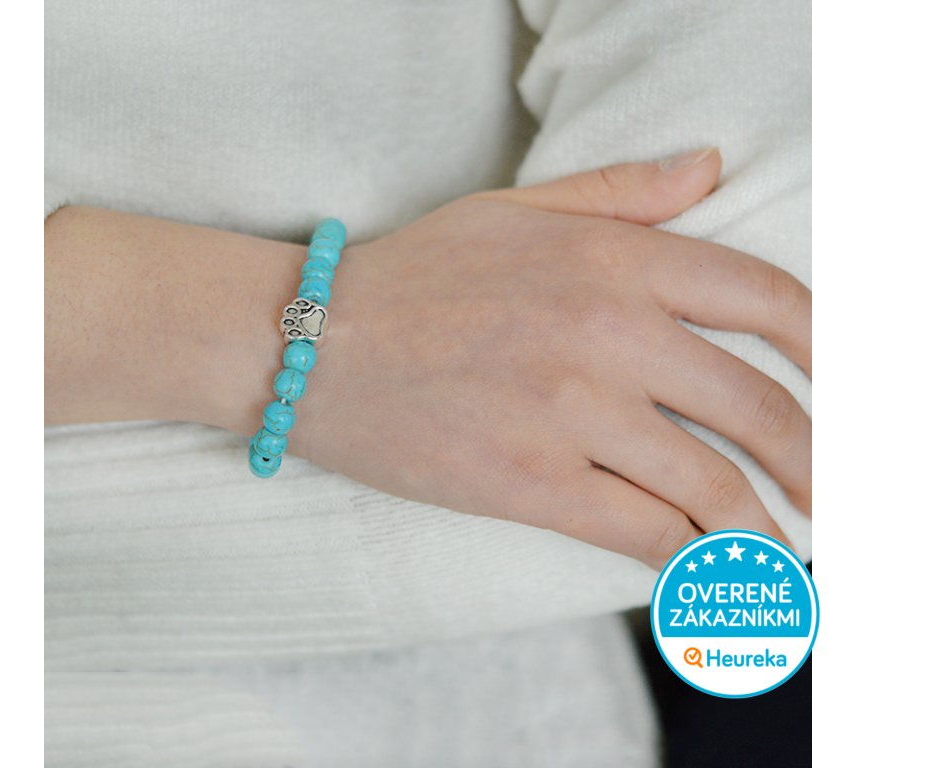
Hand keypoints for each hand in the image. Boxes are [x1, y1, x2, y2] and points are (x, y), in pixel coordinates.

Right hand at [291, 149, 811, 567]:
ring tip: (774, 550)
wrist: (306, 340)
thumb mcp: (515, 210)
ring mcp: (570, 412)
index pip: (765, 300)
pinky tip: (704, 569)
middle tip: (824, 495)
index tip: (837, 389)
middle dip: (810, 463)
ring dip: (759, 528)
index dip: (824, 351)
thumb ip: (621, 193)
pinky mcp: (529, 484)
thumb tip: (711, 168)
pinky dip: (689, 560)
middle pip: (757, 407)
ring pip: (710, 484)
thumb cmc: (410, 273)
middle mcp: (607, 332)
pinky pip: (643, 532)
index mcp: (612, 259)